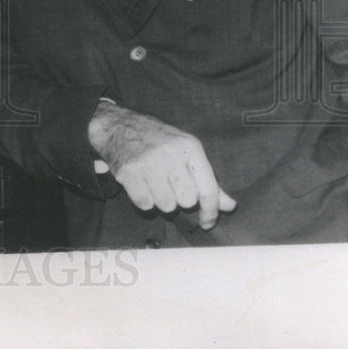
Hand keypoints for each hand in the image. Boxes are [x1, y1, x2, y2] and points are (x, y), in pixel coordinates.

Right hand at [88, 101, 236, 229]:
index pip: (208, 188)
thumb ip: (208, 180)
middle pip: (187, 201)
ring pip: (166, 205)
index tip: (207, 222)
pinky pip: (145, 204)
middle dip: (181, 200)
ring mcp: (148, 164)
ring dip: (162, 201)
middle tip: (172, 187)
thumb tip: (229, 206)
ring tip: (156, 184)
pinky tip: (142, 185)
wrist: (118, 126)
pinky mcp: (128, 173)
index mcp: (189, 147)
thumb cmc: (157, 140)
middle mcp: (170, 155)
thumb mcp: (186, 150)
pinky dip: (144, 199)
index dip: (211, 211)